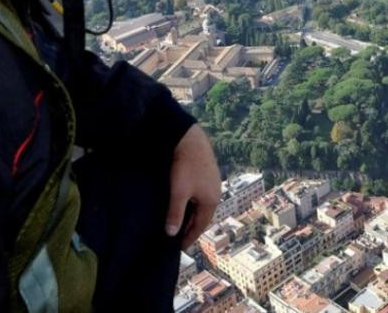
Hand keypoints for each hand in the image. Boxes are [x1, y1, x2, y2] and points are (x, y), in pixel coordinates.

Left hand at [165, 125, 220, 248]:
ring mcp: (213, 182)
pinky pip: (201, 194)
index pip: (200, 226)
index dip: (189, 237)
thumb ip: (175, 213)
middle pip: (203, 216)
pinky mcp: (208, 173)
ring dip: (192, 214)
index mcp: (211, 201)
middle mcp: (216, 193)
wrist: (190, 139)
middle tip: (179, 237)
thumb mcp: (179, 192)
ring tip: (181, 221)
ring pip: (202, 205)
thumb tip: (172, 233)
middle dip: (191, 227)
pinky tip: (185, 201)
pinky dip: (193, 203)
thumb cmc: (185, 166)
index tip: (180, 247)